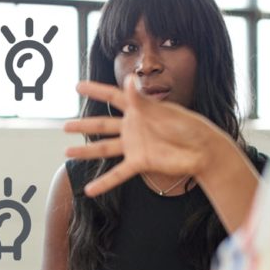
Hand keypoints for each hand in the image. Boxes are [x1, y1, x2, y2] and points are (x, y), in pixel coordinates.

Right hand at [66, 77, 225, 196]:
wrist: (204, 151)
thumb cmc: (188, 126)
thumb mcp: (163, 111)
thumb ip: (141, 99)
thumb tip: (127, 79)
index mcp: (140, 109)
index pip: (113, 96)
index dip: (95, 91)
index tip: (77, 87)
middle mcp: (134, 127)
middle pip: (103, 125)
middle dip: (84, 126)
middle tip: (65, 126)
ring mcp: (135, 146)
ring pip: (104, 148)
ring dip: (86, 152)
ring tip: (67, 153)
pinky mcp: (141, 163)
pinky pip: (118, 174)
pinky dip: (104, 183)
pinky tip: (89, 190)